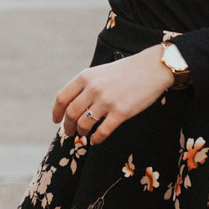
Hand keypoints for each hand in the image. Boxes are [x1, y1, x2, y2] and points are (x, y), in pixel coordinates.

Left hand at [52, 47, 175, 144]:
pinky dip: (96, 139)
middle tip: (70, 132)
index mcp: (85, 76)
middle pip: (71, 113)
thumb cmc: (126, 71)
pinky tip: (97, 140)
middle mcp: (93, 88)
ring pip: (84, 124)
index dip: (56, 112)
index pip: (62, 98)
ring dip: (82, 132)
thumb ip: (86, 85)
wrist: (152, 68)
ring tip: (84, 134)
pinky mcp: (121, 112)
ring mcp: (106, 101)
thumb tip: (72, 105)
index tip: (56, 120)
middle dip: (68, 126)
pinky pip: (102, 132)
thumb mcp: (100, 72)